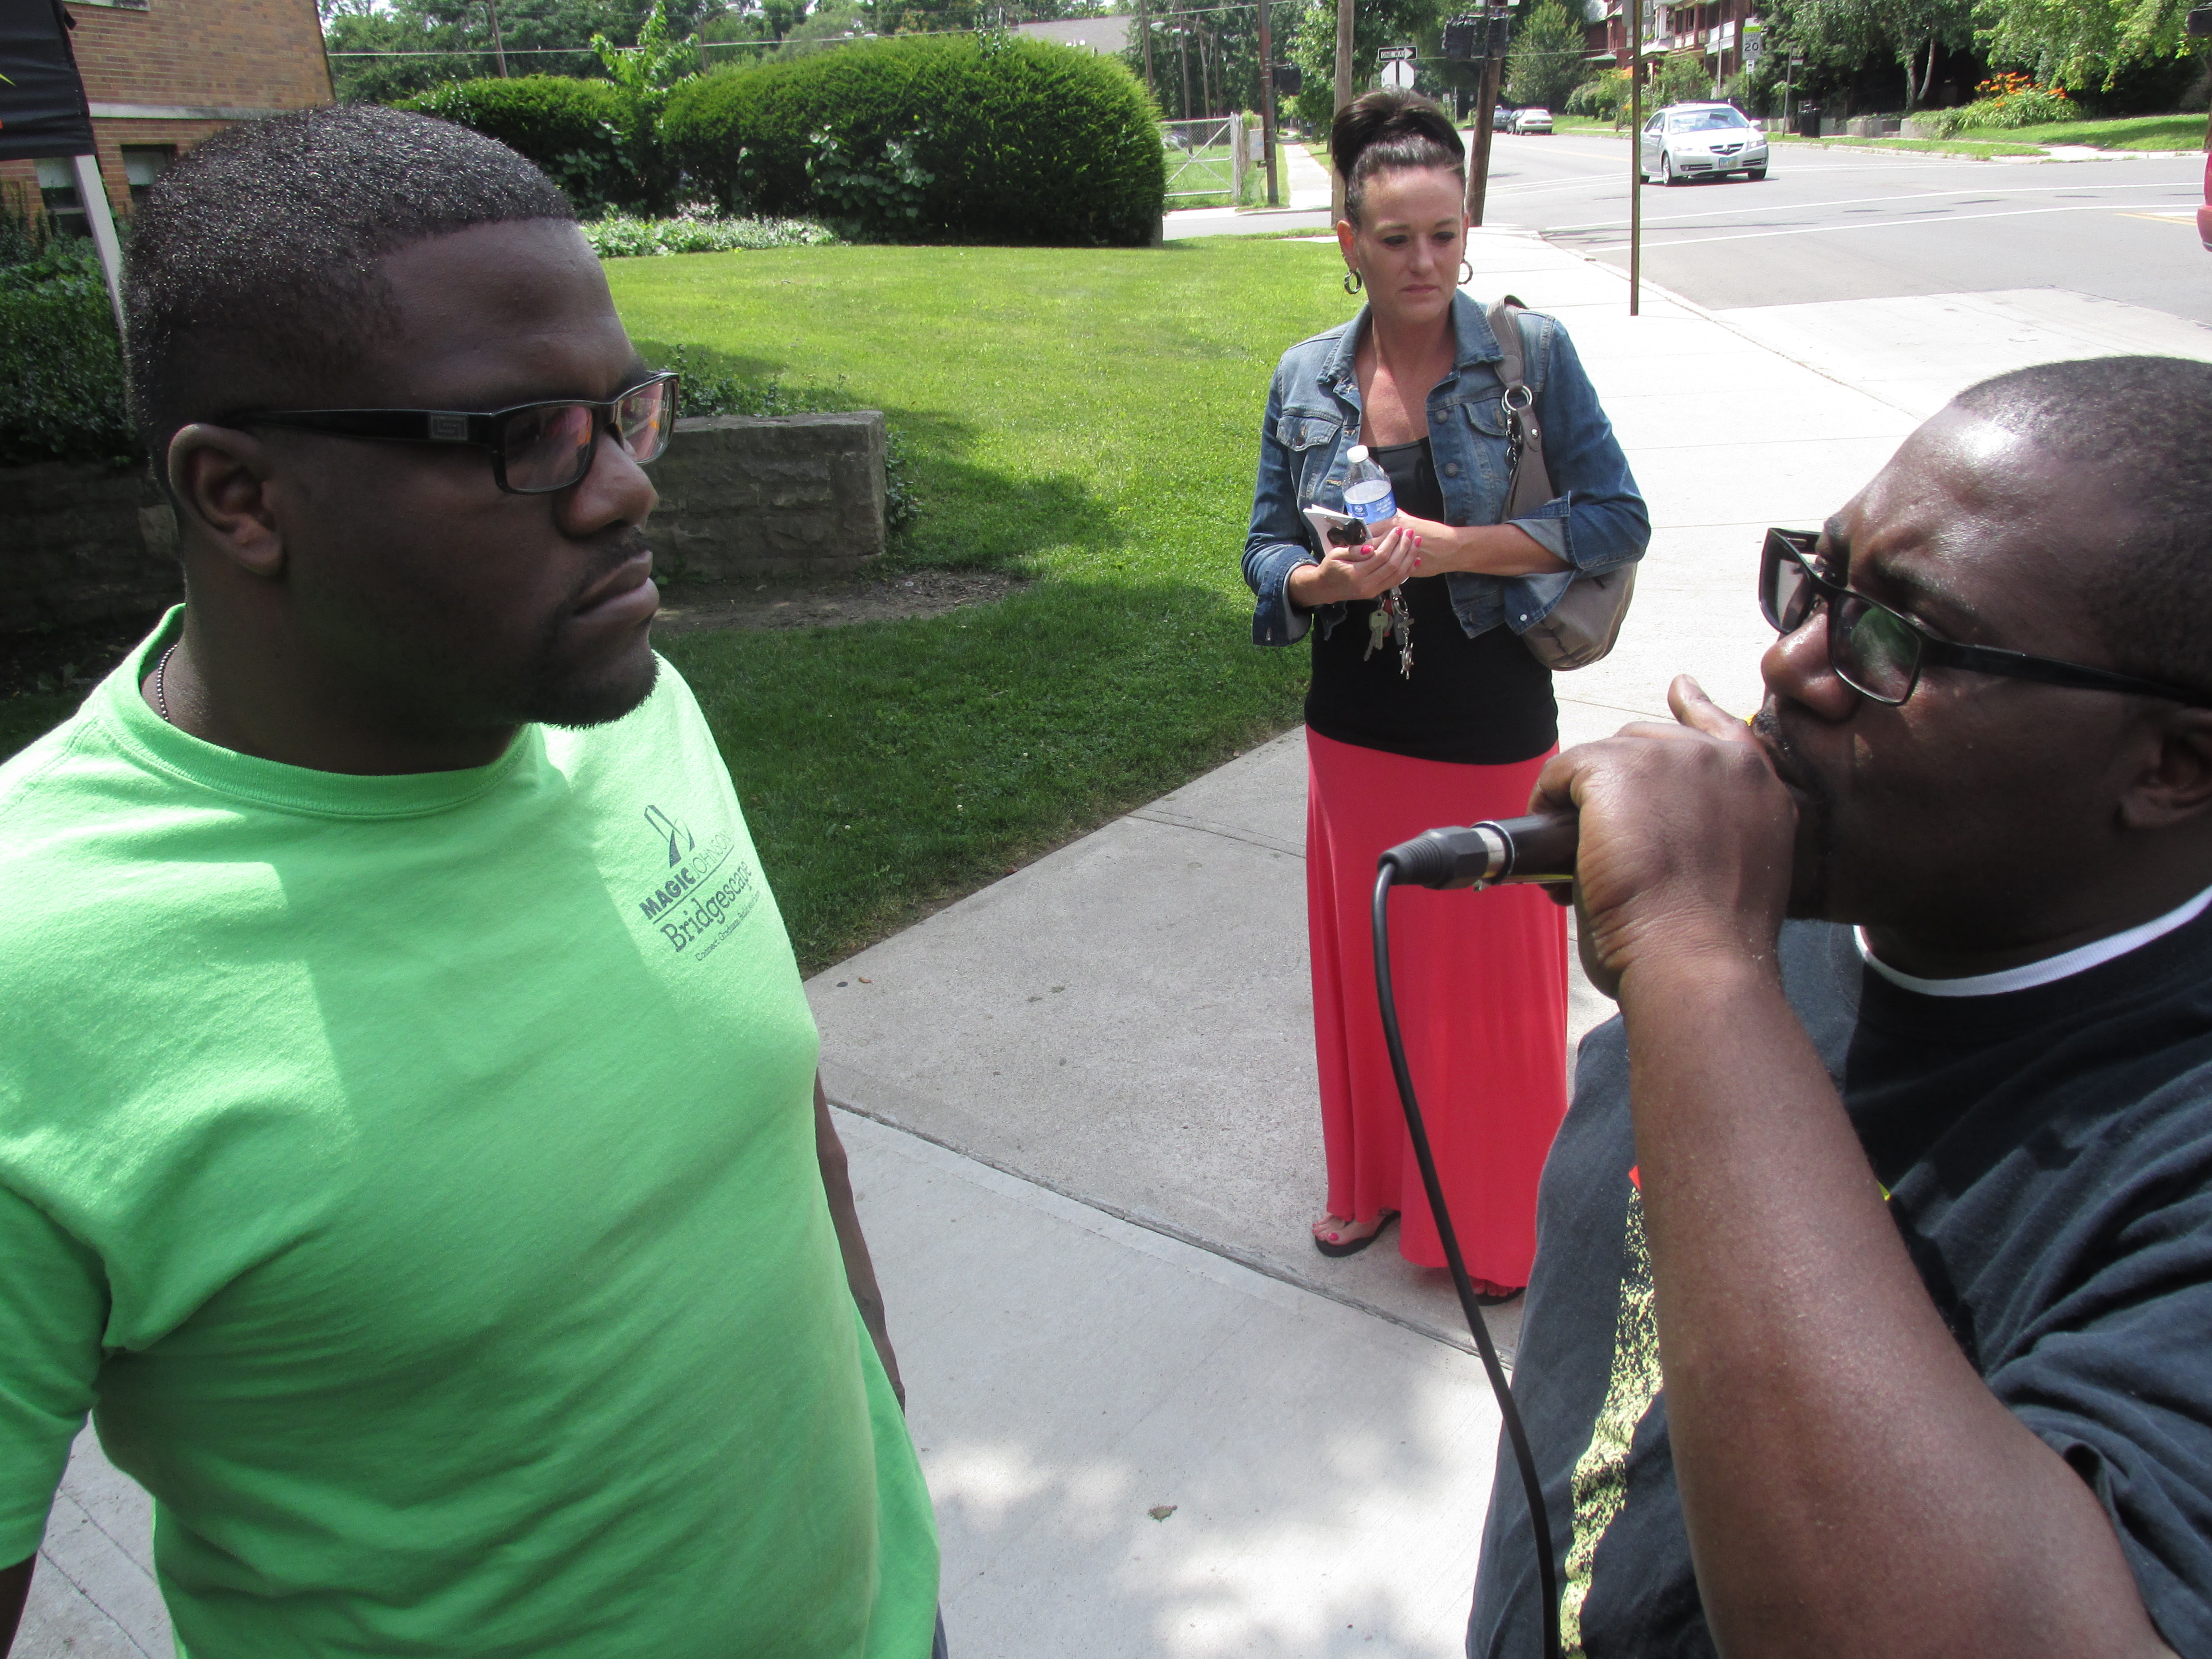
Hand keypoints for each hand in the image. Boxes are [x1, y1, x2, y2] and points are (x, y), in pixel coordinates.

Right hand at [1287, 523, 1420, 607]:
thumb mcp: (1336, 554)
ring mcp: (1374, 590)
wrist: (1325, 588)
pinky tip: (1415, 560)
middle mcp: (1367, 584)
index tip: (1397, 529)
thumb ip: (1354, 550)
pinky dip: (1408, 570)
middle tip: (1410, 532)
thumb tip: (1371, 546)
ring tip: (1416, 542)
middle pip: (1392, 565)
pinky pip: (1396, 582)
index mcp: (1356, 573)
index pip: (1380, 556)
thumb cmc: (1330, 568)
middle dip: (1404, 547)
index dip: (1391, 542)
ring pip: (1398, 574)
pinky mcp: (1377, 592)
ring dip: (1409, 557)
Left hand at [1532, 675, 1796, 998]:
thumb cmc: (1711, 944)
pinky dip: (1547, 801)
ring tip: (1575, 851)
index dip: (1695, 710)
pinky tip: (1549, 834)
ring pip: (1604, 758)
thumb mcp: (1737, 874)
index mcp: (1758, 787)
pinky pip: (1563, 770)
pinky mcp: (1617, 770)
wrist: (1697, 960)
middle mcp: (1722, 761)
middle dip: (1618, 783)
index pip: (1723, 728)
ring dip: (1582, 798)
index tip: (1681, 691)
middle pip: (1648, 743)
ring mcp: (1670, 759)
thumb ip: (1712, 836)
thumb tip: (1659, 839)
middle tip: (1602, 837)